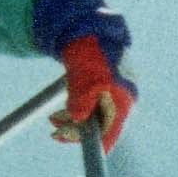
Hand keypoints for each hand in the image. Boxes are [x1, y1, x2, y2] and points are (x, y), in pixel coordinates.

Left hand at [52, 35, 133, 152]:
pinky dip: (77, 110)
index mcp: (124, 98)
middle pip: (101, 127)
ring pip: (94, 117)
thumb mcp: (84, 78)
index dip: (94, 145)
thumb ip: (82, 100)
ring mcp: (115, 92)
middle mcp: (123, 97)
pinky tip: (63, 110)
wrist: (89, 30)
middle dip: (77, 130)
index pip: (111, 132)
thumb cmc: (90, 52)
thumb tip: (78, 120)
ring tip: (53, 119)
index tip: (74, 147)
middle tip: (54, 132)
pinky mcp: (105, 87)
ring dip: (74, 120)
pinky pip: (91, 107)